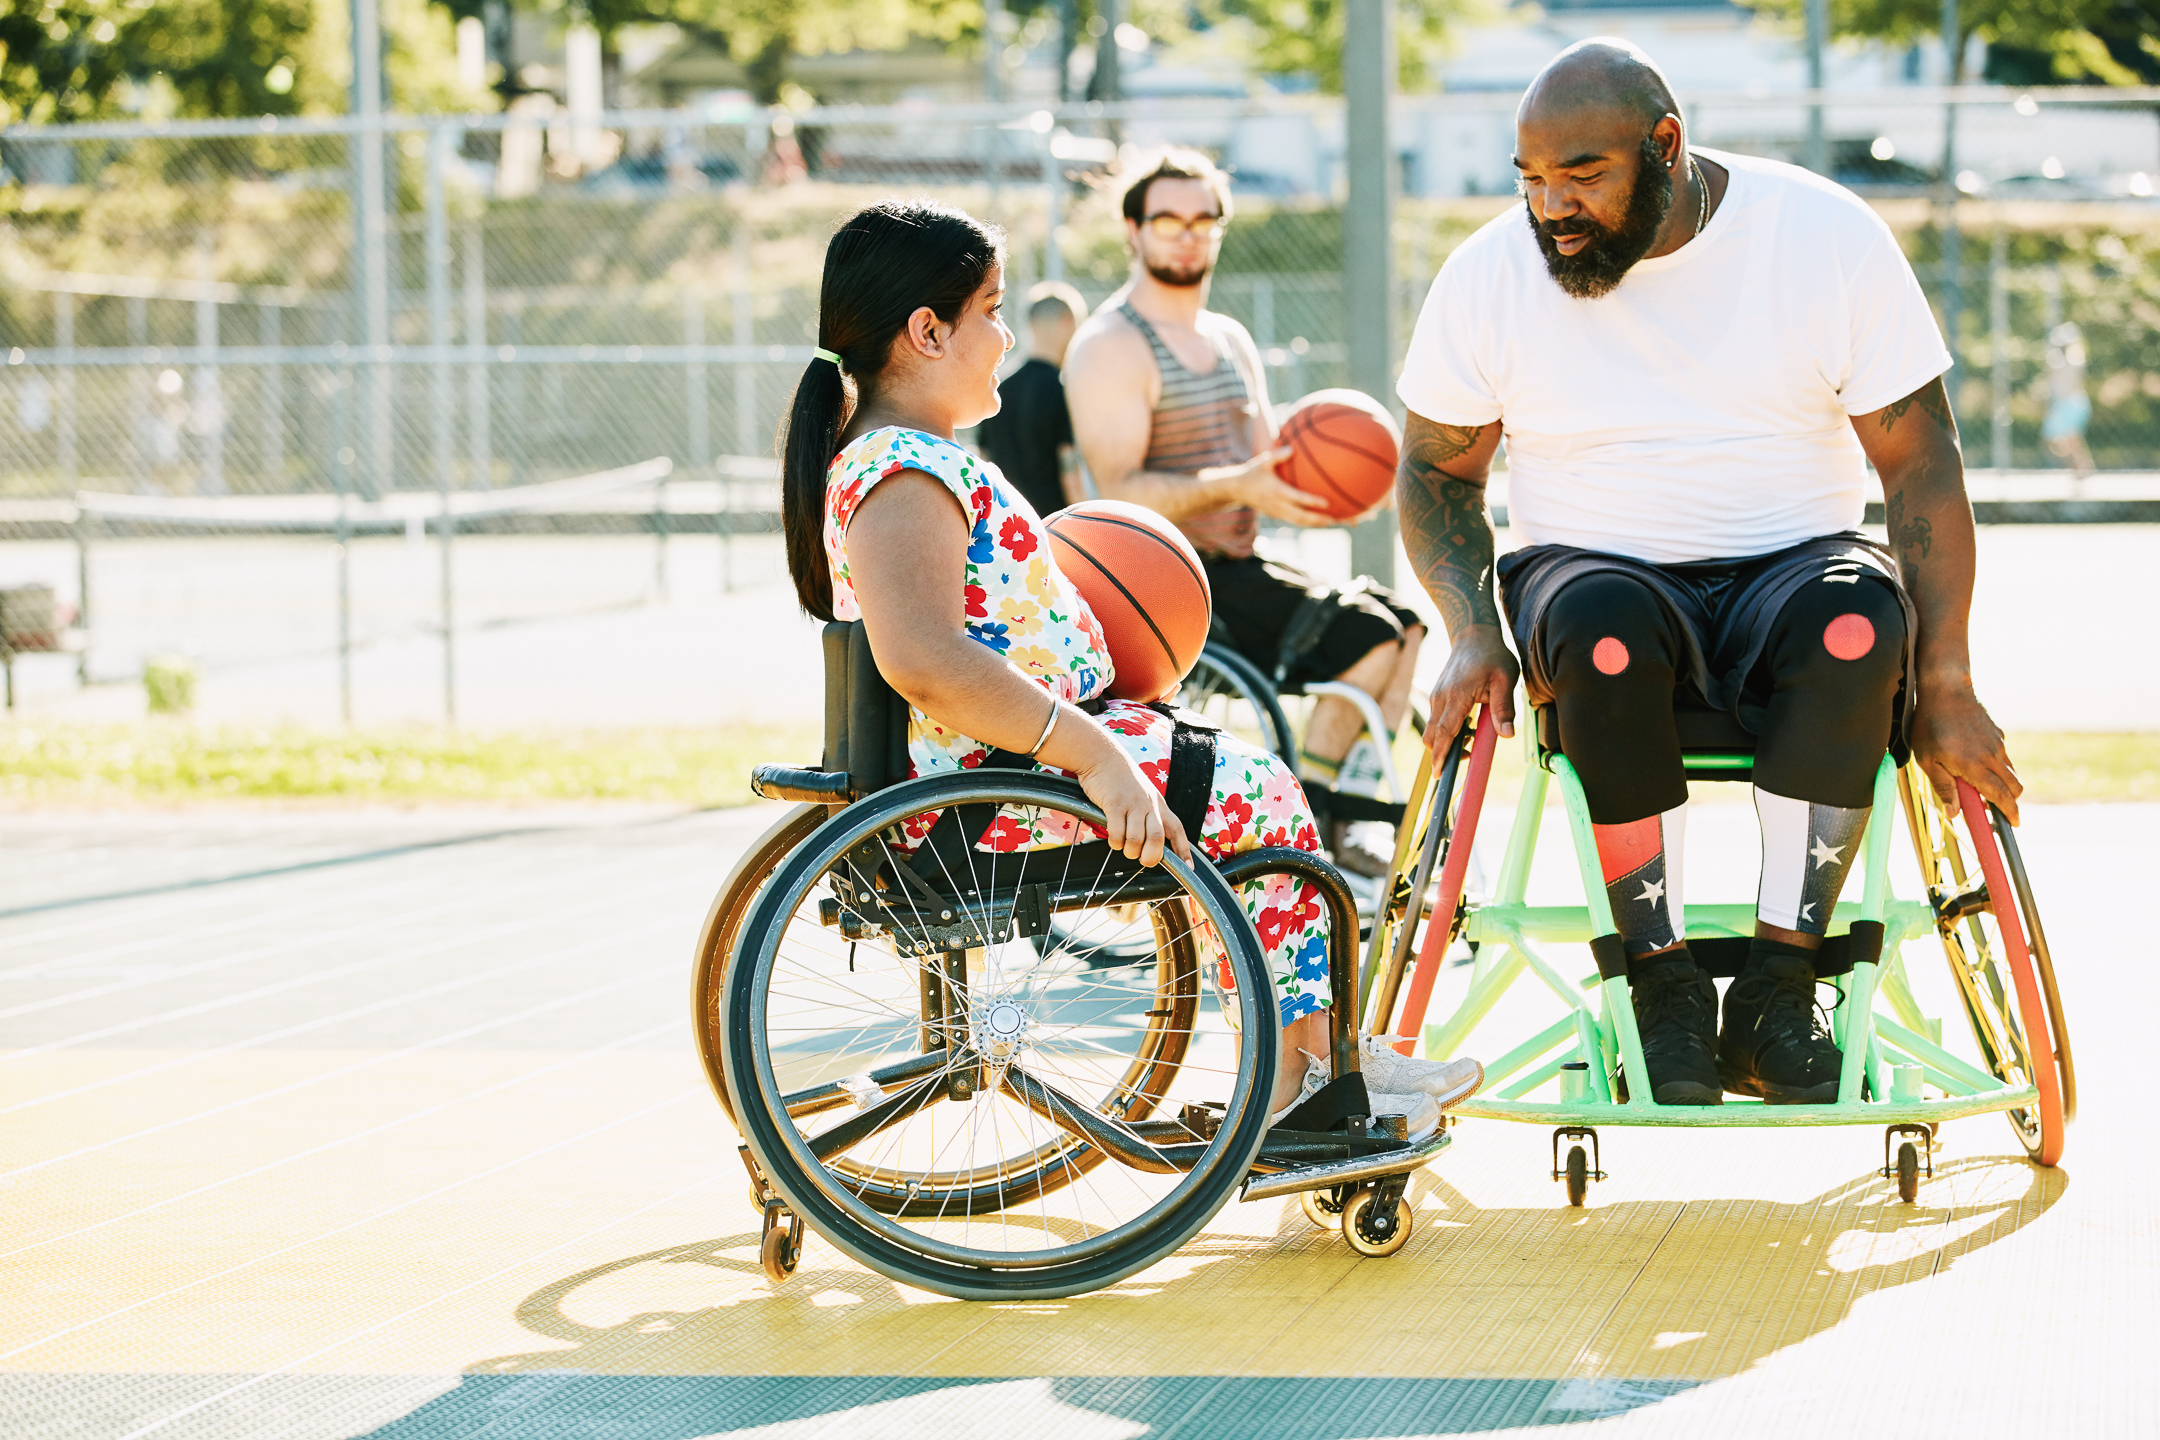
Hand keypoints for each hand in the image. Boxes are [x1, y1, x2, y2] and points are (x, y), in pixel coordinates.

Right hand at [1071, 724, 1192, 866]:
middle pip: (1156, 839)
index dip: (1184, 850)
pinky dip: (1115, 842)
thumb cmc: (1120, 778)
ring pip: (1136, 840)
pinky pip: (1117, 833)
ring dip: (1129, 851)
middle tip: (1142, 859)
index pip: (1177, 829)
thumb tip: (1148, 840)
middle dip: (1150, 857)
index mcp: (1158, 804)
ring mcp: (1132, 804)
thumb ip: (1149, 813)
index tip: (1189, 868)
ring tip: (1124, 847)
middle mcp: (1149, 804)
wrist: (1102, 755)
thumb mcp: (1143, 793)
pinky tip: (1113, 838)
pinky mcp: (1114, 804)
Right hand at [1207, 447, 1330, 526]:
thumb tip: (1291, 448)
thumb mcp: (1262, 462)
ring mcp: (1279, 513)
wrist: (1236, 490)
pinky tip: (1327, 518)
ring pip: (1303, 522)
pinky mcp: (1279, 516)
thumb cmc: (1252, 472)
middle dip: (1323, 520)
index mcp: (1277, 492)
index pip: (1297, 499)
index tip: (1328, 503)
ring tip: (1341, 521)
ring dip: (1321, 523)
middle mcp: (1280, 506)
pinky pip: (1299, 521)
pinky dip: (1313, 521)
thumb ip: (1277, 455)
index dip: (1312, 502)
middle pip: (1304, 518)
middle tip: (1343, 519)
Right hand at [1426, 625, 1517, 761]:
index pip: (1444, 733)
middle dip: (1443, 753)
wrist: (1473, 635)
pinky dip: (1448, 730)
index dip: (1440, 755)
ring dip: (1448, 741)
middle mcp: (1441, 698)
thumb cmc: (1492, 656)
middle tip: (1467, 756)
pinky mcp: (1437, 696)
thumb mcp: (1505, 680)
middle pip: (1432, 736)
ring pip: (1433, 730)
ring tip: (1474, 735)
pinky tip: (1469, 723)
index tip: (1440, 774)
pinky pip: (1437, 720)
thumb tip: (1507, 735)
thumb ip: (1504, 708)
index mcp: (1457, 696)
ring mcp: (1436, 697)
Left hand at [1911, 678, 2020, 825]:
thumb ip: (1943, 787)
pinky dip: (1997, 768)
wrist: (1945, 690)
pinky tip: (1977, 763)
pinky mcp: (1998, 735)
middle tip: (1995, 810)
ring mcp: (1998, 744)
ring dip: (2003, 784)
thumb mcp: (1927, 760)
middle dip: (2010, 802)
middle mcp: (1992, 756)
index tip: (2014, 824)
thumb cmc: (1930, 726)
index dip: (2010, 812)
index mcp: (1975, 766)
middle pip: (2014, 786)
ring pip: (2010, 772)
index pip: (2001, 795)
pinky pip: (2003, 757)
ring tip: (1981, 787)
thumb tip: (1954, 813)